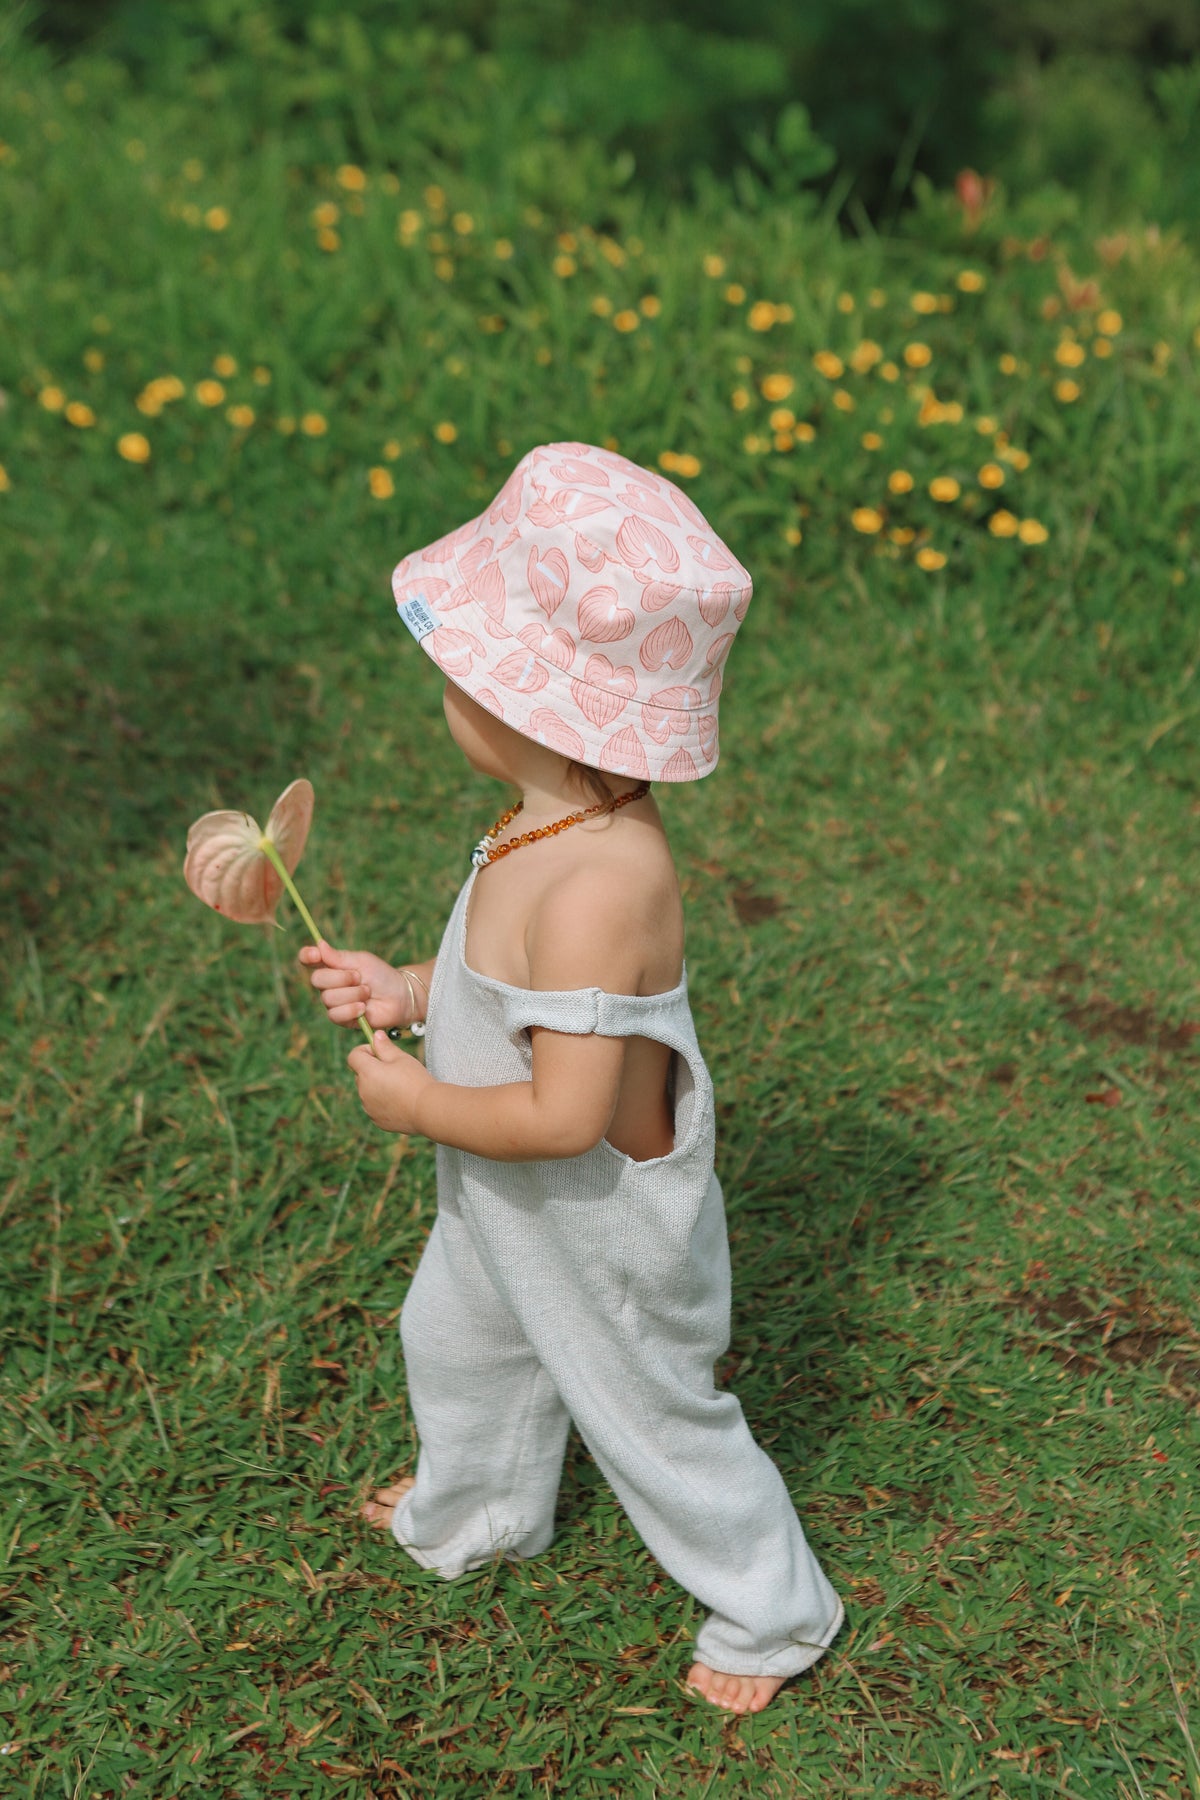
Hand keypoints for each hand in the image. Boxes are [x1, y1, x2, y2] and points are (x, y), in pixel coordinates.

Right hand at [298, 940, 414, 1031]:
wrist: (399, 996)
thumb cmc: (381, 975)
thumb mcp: (361, 961)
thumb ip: (339, 957)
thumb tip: (319, 944)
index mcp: (332, 966)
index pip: (308, 959)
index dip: (307, 956)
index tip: (316, 954)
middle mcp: (329, 984)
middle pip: (317, 979)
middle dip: (341, 978)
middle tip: (359, 977)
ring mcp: (333, 1002)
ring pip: (328, 998)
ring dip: (352, 994)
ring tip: (367, 992)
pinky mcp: (341, 1018)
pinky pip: (335, 1014)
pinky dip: (351, 1009)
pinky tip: (364, 1007)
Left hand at [348, 1031, 430, 1132]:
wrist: (428, 1110)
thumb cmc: (415, 1081)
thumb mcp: (401, 1058)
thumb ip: (384, 1046)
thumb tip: (375, 1035)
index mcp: (367, 1072)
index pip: (353, 1056)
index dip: (365, 1051)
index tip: (380, 1053)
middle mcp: (363, 1091)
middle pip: (360, 1074)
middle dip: (372, 1069)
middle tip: (395, 1070)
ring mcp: (368, 1107)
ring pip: (368, 1091)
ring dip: (377, 1086)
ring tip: (400, 1087)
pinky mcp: (376, 1119)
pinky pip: (374, 1106)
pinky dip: (383, 1102)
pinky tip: (400, 1101)